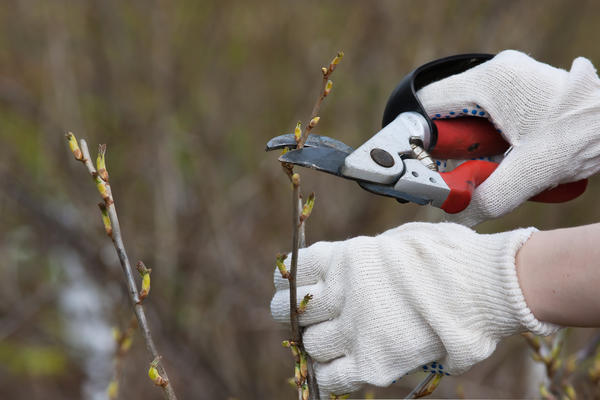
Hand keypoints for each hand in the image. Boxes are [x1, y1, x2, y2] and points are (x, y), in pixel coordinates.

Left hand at [270, 222, 556, 395]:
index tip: (290, 286)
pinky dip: (330, 376)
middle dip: (295, 314)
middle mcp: (344, 292)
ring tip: (332, 343)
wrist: (486, 286)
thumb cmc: (452, 257)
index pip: (297, 269)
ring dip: (317, 345)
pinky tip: (338, 370)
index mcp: (349, 257)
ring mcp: (356, 329)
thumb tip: (357, 264)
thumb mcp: (401, 239)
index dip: (290, 279)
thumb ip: (370, 254)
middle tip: (304, 318)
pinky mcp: (373, 363)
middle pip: (293, 309)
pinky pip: (332, 377)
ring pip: (310, 344)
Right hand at [417, 50, 599, 225]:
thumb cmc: (585, 135)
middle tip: (459, 170)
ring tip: (487, 163)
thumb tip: (456, 217)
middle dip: (449, 145)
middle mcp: (497, 72)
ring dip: (469, 142)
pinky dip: (485, 137)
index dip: (420, 136)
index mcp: (493, 82)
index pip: (429, 104)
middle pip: (446, 110)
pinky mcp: (520, 88)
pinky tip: (502, 155)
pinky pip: (484, 112)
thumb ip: (488, 197)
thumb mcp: (532, 172)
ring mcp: (510, 77)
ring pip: (465, 112)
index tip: (424, 163)